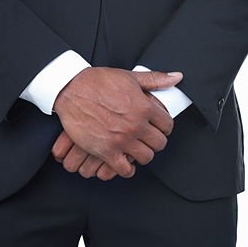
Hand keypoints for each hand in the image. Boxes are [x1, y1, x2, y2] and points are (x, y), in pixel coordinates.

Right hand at [52, 68, 182, 177]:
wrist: (71, 90)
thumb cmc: (97, 82)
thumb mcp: (129, 77)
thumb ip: (155, 79)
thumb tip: (176, 77)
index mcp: (144, 107)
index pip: (168, 124)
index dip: (164, 127)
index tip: (158, 128)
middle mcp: (135, 125)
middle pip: (159, 143)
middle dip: (155, 142)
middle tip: (147, 139)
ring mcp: (121, 140)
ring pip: (146, 157)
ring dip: (142, 155)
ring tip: (136, 150)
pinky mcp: (106, 150)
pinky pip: (124, 169)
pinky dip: (126, 169)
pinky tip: (124, 162)